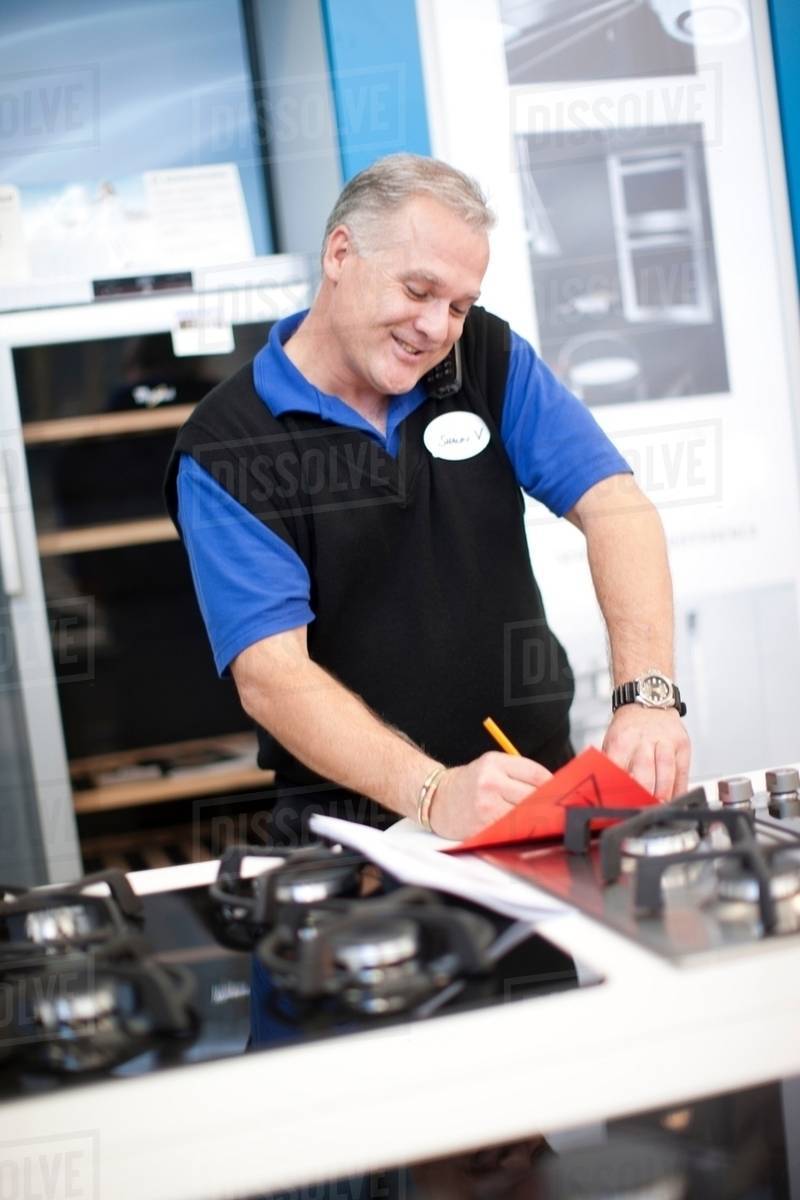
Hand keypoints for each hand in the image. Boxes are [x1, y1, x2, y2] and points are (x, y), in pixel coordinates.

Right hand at [427, 752, 551, 839]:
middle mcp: (490, 783)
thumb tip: (552, 787)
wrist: (436, 798)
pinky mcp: (483, 827)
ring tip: (540, 820)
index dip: (552, 784)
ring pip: (526, 815)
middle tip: (556, 809)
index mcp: (494, 763)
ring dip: (536, 819)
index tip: (560, 792)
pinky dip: (520, 830)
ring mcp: (486, 807)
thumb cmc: (468, 783)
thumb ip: (518, 773)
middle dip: (546, 803)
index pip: (536, 773)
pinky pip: (512, 830)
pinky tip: (522, 829)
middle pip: (534, 795)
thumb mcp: (490, 766)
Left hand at [602, 705, 690, 801]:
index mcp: (622, 740)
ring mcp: (666, 741)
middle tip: (642, 811)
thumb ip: (610, 765)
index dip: (621, 789)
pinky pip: (683, 771)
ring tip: (660, 807)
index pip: (619, 769)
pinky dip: (680, 788)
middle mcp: (644, 739)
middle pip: (645, 771)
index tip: (621, 805)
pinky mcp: (682, 744)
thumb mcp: (612, 741)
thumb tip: (604, 791)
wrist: (649, 700)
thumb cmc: (629, 727)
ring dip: (664, 793)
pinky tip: (675, 800)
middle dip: (644, 794)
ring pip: (667, 771)